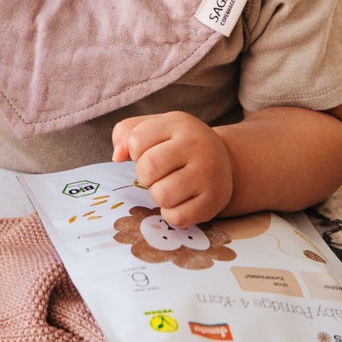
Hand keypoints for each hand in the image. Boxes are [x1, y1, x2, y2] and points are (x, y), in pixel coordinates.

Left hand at [112, 112, 233, 225]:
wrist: (225, 162)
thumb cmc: (178, 145)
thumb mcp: (154, 127)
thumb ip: (126, 132)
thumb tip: (117, 156)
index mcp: (179, 123)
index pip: (136, 140)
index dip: (135, 152)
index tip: (148, 152)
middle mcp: (197, 146)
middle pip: (148, 169)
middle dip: (145, 176)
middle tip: (157, 174)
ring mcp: (208, 174)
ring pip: (162, 195)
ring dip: (158, 195)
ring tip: (169, 186)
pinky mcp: (213, 202)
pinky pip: (177, 217)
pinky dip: (171, 213)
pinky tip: (180, 201)